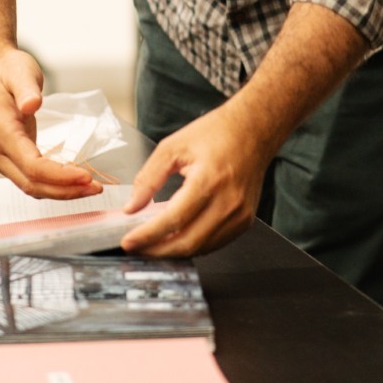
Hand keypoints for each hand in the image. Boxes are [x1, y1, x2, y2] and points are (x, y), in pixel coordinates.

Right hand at [0, 49, 100, 198]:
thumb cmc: (8, 71)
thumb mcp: (20, 71)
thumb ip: (27, 88)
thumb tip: (31, 104)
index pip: (31, 165)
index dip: (59, 176)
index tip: (86, 176)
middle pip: (30, 183)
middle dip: (64, 190)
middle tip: (95, 188)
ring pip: (30, 186)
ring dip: (60, 191)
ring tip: (89, 188)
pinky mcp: (6, 159)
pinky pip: (29, 179)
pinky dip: (52, 185)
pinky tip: (72, 182)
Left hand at [119, 105, 274, 257]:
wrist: (253, 130)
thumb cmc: (217, 133)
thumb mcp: (173, 147)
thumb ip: (149, 178)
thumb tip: (132, 207)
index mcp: (209, 179)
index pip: (173, 219)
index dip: (148, 235)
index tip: (128, 242)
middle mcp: (228, 201)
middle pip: (188, 242)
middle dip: (157, 251)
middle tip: (136, 248)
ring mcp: (240, 214)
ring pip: (201, 248)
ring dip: (174, 252)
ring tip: (152, 245)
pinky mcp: (245, 221)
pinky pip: (215, 243)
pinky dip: (193, 245)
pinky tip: (176, 238)